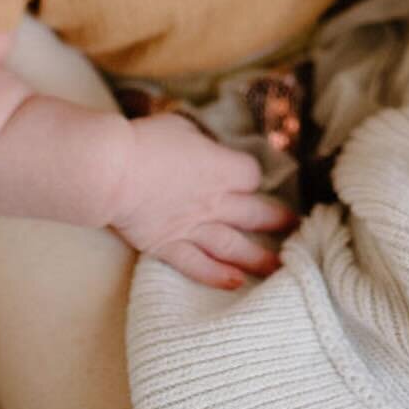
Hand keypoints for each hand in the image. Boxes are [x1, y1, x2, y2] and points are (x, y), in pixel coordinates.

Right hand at [109, 114, 296, 290]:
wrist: (112, 171)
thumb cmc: (145, 140)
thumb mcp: (180, 125)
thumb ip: (198, 140)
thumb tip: (203, 146)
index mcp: (220, 168)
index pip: (250, 174)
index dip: (250, 174)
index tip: (248, 176)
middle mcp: (214, 200)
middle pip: (253, 212)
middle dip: (275, 219)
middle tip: (295, 228)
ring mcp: (192, 227)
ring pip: (233, 246)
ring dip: (258, 258)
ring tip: (280, 267)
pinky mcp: (168, 246)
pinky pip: (198, 265)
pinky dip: (217, 276)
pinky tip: (236, 283)